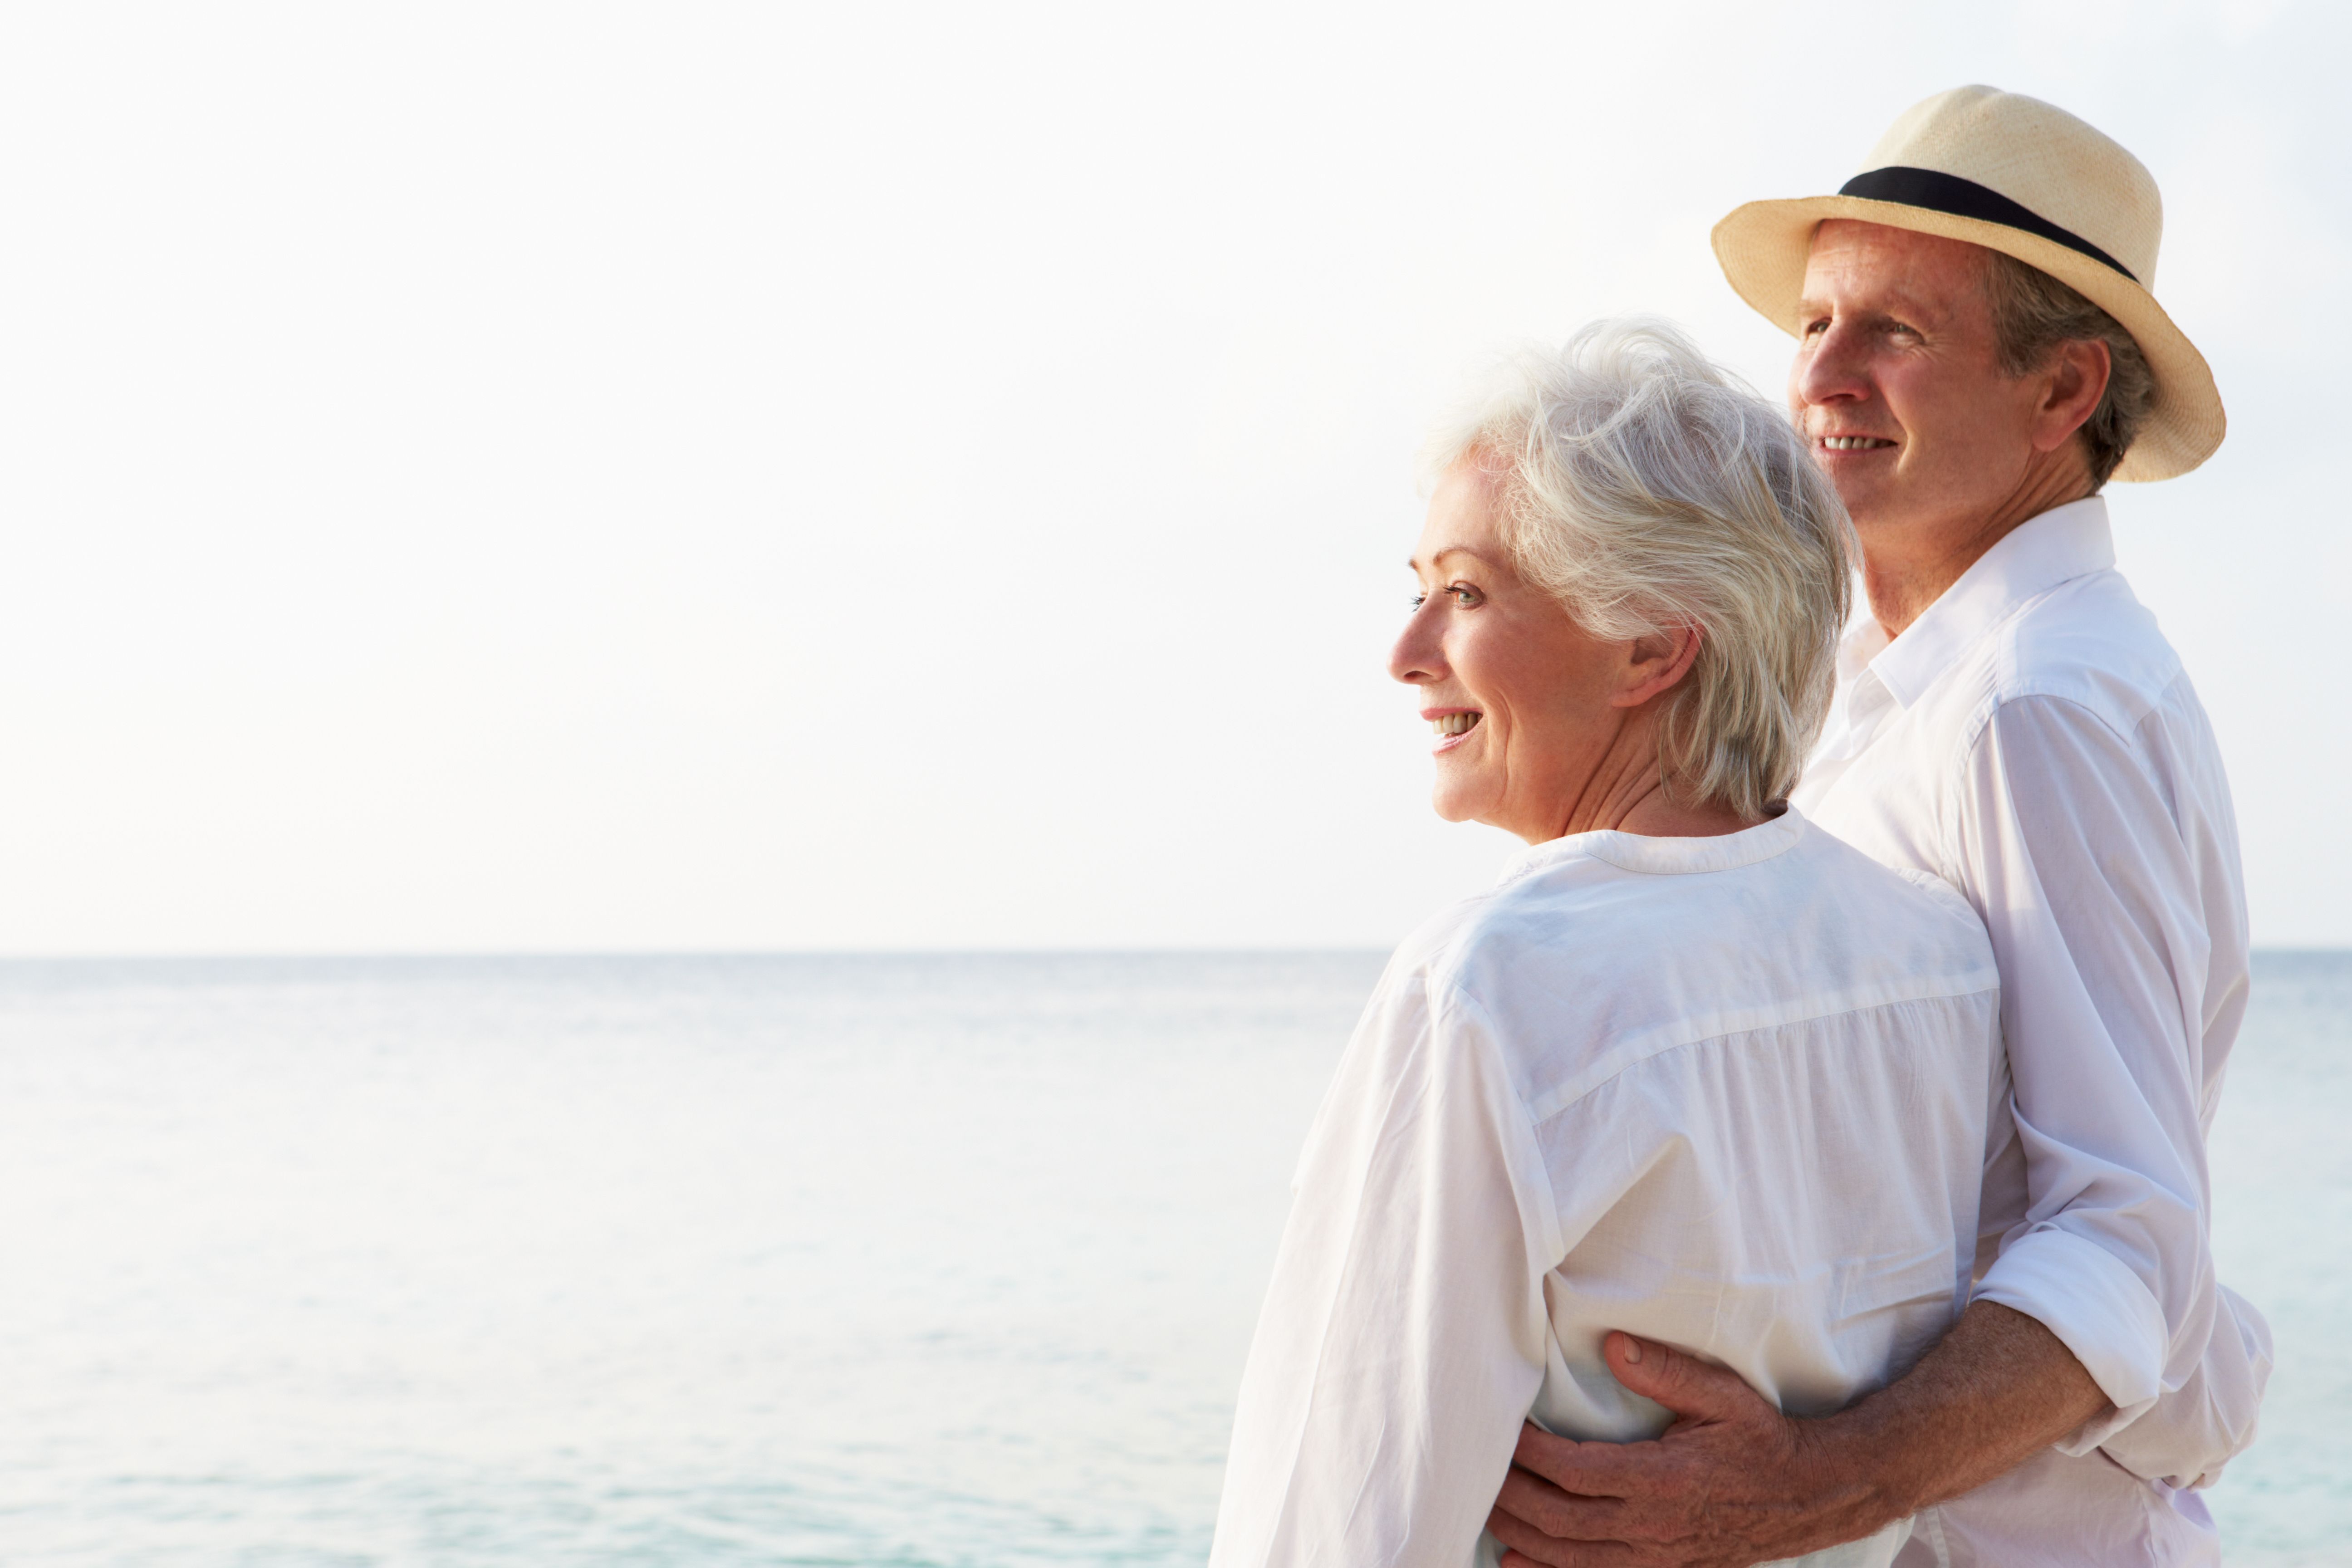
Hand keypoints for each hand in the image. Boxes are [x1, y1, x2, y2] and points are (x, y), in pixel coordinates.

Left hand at [1485, 1332, 1896, 1567]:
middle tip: (1473, 1471)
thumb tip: (1615, 1343)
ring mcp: (1657, 1555)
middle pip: (1560, 1518)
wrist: (1810, 1494)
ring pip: (1569, 1556)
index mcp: (1663, 1478)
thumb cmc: (1761, 1437)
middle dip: (1511, 1495)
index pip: (1576, 1471)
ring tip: (1481, 1508)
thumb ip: (1664, 1371)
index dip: (1531, 1454)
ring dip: (1520, 1534)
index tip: (1502, 1430)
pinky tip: (1514, 1560)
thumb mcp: (1721, 1394)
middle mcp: (1654, 1525)